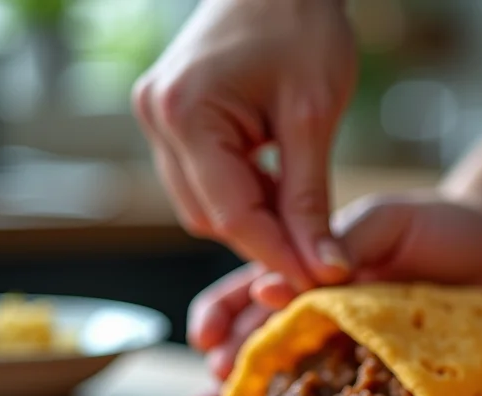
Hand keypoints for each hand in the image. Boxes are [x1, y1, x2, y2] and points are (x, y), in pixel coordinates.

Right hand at [132, 0, 356, 291]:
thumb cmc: (302, 27)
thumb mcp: (315, 117)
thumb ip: (312, 199)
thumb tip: (325, 269)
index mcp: (187, 114)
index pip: (232, 215)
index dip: (278, 256)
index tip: (320, 282)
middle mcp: (157, 118)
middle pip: (210, 217)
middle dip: (266, 241)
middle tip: (320, 256)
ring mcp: (157, 118)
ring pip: (204, 206)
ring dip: (254, 220)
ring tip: (305, 219)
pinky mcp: (171, 118)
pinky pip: (203, 180)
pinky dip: (243, 194)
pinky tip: (281, 190)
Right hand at [185, 192, 481, 395]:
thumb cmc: (441, 226)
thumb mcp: (385, 221)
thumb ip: (339, 244)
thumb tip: (276, 284)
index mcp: (314, 272)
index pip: (253, 292)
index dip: (224, 315)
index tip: (207, 337)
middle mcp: (329, 318)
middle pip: (267, 345)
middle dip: (235, 366)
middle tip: (219, 383)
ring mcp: (360, 353)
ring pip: (300, 382)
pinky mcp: (394, 383)